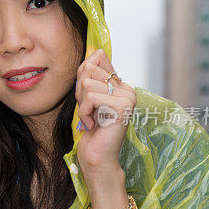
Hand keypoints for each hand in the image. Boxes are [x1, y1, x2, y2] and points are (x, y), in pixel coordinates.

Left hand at [74, 49, 136, 175]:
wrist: (97, 158)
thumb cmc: (90, 131)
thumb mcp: (86, 98)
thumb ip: (89, 75)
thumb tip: (95, 50)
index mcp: (121, 85)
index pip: (96, 58)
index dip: (82, 78)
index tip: (88, 101)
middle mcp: (128, 88)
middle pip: (89, 69)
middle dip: (80, 92)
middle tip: (89, 112)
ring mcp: (128, 97)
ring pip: (88, 83)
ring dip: (82, 105)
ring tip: (92, 119)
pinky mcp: (122, 106)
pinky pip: (91, 97)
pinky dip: (84, 112)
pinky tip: (93, 125)